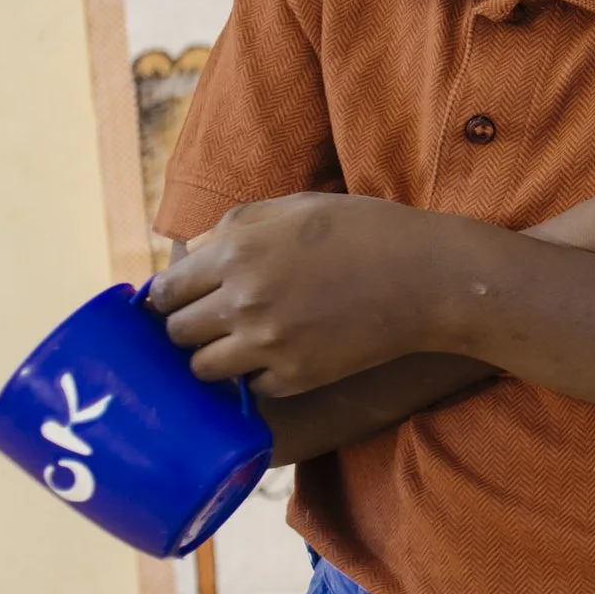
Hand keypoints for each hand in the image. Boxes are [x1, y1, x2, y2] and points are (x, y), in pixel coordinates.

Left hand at [150, 194, 447, 395]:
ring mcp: (268, 343)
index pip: (164, 290)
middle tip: (216, 321)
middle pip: (176, 332)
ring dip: (217, 356)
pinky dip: (260, 375)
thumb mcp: (298, 206)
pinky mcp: (295, 376)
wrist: (430, 278)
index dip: (168, 297)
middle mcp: (243, 299)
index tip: (182, 301)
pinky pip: (251, 387)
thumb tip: (191, 252)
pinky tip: (286, 353)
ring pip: (203, 368)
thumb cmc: (367, 231)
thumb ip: (237, 225)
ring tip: (245, 343)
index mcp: (237, 250)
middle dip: (190, 326)